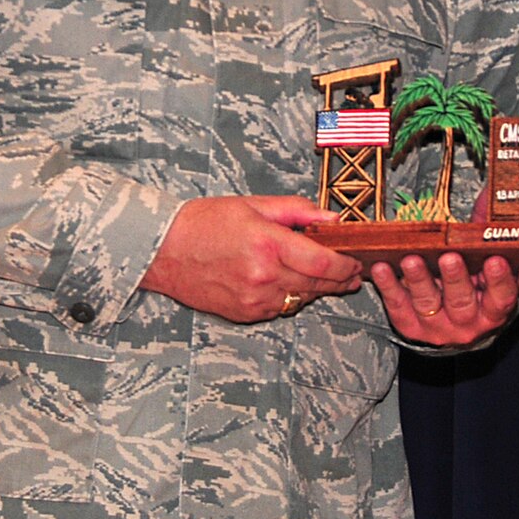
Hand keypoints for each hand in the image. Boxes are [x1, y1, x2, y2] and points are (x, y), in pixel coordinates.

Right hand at [140, 195, 361, 323]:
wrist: (163, 250)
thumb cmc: (204, 222)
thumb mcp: (253, 205)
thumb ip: (297, 211)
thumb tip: (331, 218)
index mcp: (268, 245)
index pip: (324, 263)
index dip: (347, 266)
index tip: (356, 262)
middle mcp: (264, 276)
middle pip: (318, 285)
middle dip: (340, 280)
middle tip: (352, 273)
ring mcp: (254, 299)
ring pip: (301, 299)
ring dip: (316, 289)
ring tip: (324, 277)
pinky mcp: (244, 314)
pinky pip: (280, 308)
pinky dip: (290, 296)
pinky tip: (288, 283)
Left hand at [372, 252, 518, 344]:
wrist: (454, 327)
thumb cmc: (476, 291)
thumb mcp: (490, 269)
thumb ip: (491, 238)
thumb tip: (488, 197)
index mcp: (493, 310)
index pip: (501, 297)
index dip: (500, 280)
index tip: (496, 260)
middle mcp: (468, 322)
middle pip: (462, 302)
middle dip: (455, 278)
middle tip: (450, 257)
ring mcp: (438, 326)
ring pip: (428, 304)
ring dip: (419, 280)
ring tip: (412, 260)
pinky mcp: (410, 325)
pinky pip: (398, 305)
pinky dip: (389, 285)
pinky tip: (382, 267)